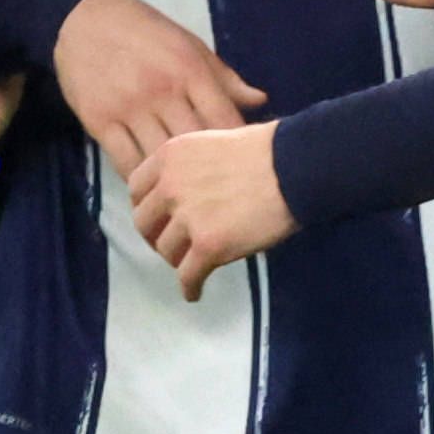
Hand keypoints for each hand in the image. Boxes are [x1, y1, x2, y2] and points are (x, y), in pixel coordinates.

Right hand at [52, 0, 263, 168]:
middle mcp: (162, 91)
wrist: (82, 19)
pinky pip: (126, 162)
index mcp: (190, 70)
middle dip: (209, 170)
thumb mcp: (189, 44)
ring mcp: (129, 108)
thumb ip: (224, 77)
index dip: (238, 147)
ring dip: (174, 181)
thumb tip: (261, 101)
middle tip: (217, 187)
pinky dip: (141, 178)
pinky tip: (151, 186)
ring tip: (187, 197)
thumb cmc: (144, 31)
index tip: (244, 164)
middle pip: (195, 145)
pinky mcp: (100, 121)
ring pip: (160, 160)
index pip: (224, 120)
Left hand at [125, 122, 296, 296]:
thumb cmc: (268, 150)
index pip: (136, 189)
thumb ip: (189, 166)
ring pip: (166, 251)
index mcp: (169, 156)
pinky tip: (195, 292)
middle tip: (173, 245)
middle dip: (156, 237)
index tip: (159, 219)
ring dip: (177, 261)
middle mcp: (170, 186)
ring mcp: (188, 217)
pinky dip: (190, 287)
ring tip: (192, 266)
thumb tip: (182, 193)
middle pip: (143, 223)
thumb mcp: (213, 141)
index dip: (147, 207)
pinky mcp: (207, 246)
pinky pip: (187, 276)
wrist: (297, 167)